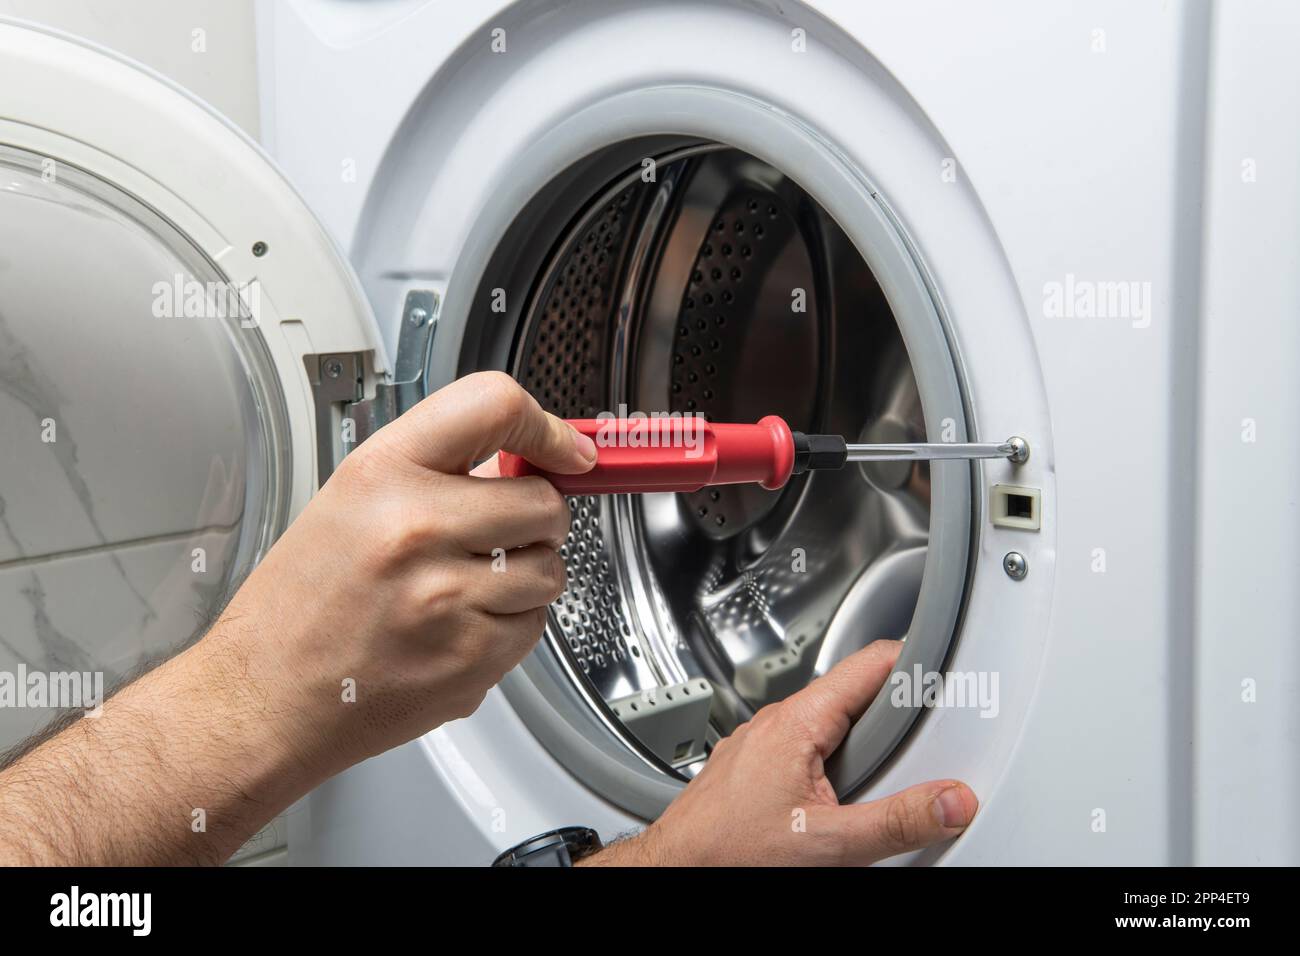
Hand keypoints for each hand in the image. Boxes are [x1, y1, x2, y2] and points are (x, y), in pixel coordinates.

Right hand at [212, 371, 596, 776]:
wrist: (265, 697)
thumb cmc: (303, 602)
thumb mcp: (351, 500)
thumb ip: (437, 470)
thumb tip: (525, 461)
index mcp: (383, 473)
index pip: (495, 407)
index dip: (545, 428)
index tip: (566, 450)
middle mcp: (417, 527)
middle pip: (545, 502)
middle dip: (537, 520)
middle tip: (498, 535)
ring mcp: (447, 596)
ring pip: (550, 569)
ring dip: (526, 577)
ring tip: (465, 588)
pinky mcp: (470, 657)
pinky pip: (535, 626)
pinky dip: (511, 627)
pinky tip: (458, 628)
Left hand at [584, 640, 977, 865]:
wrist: (678, 867)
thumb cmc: (729, 851)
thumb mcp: (829, 843)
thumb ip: (898, 821)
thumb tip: (951, 802)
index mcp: (797, 722)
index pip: (867, 665)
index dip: (912, 660)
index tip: (946, 667)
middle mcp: (775, 722)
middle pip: (852, 697)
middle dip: (891, 716)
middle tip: (930, 736)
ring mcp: (761, 743)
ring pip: (826, 726)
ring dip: (859, 743)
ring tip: (888, 773)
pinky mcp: (754, 767)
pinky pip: (803, 749)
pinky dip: (829, 762)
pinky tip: (838, 796)